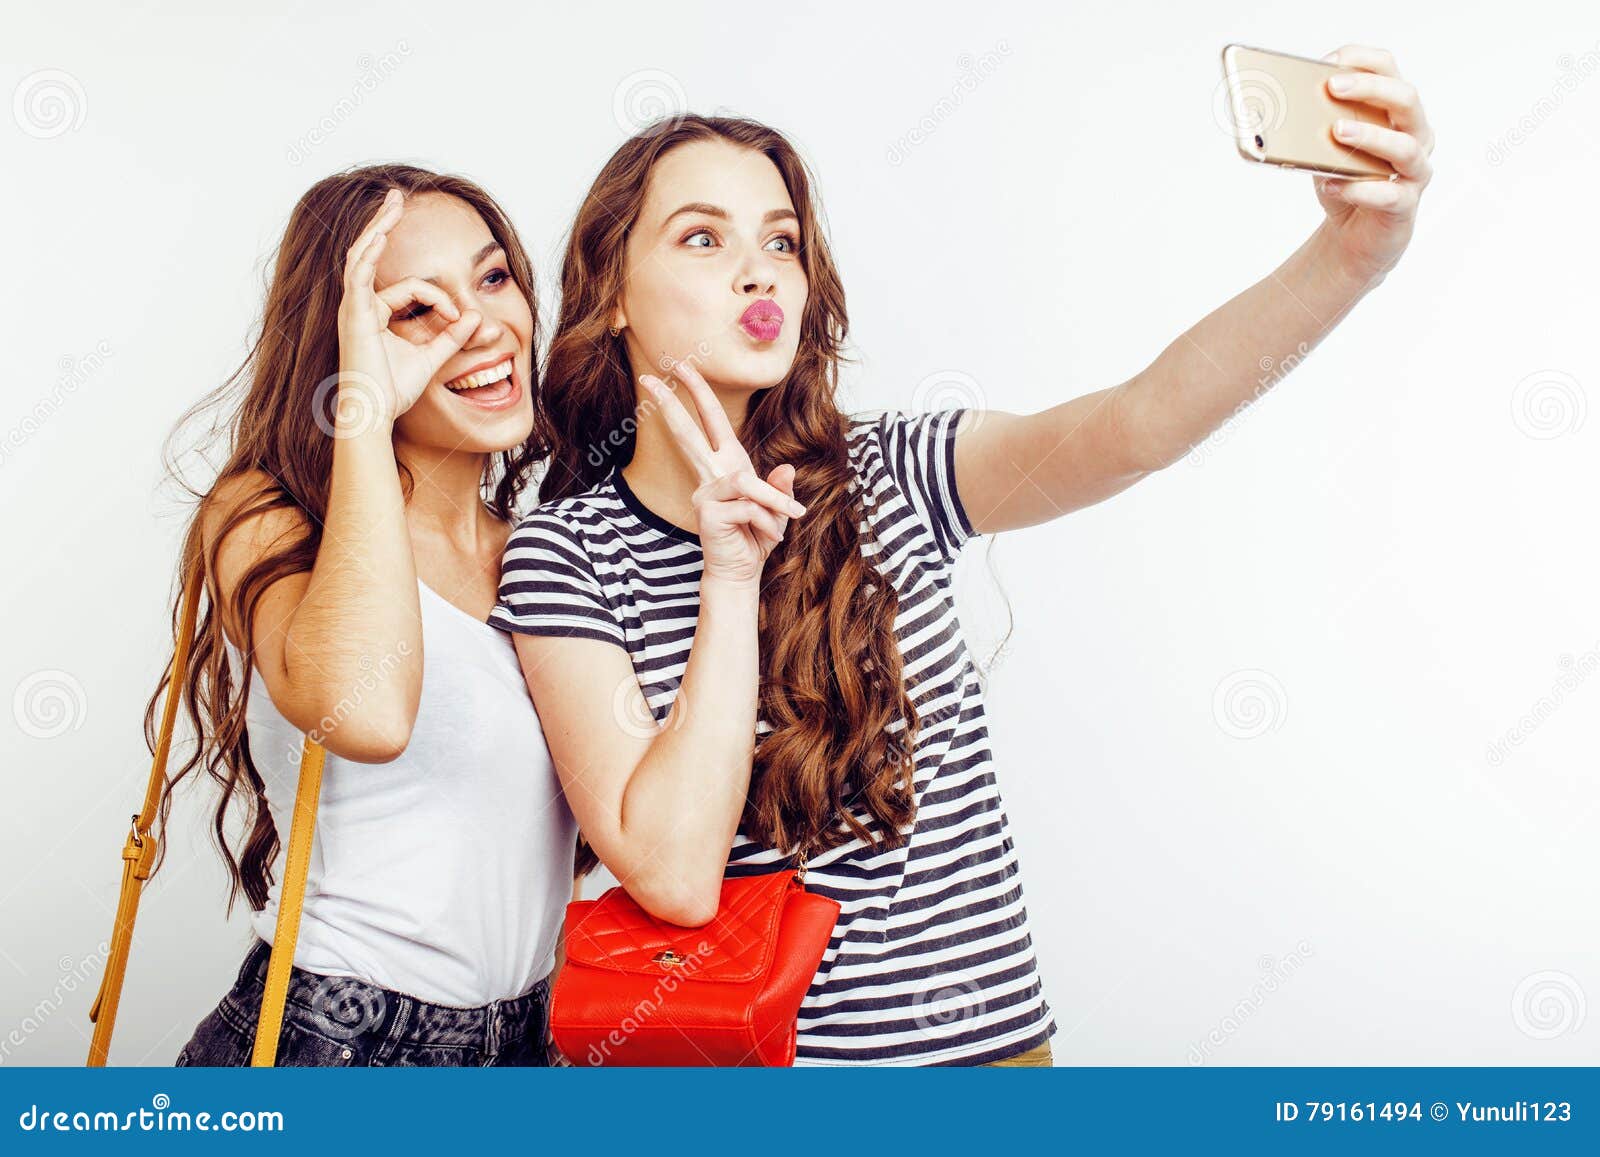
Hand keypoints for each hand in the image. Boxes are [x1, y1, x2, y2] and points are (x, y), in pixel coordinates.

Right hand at [335, 188, 482, 426]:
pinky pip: (359, 273)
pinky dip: (370, 252)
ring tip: (393, 201)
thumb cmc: (394, 391)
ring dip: (378, 226)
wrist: (373, 413)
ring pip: (364, 255)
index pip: (413, 290)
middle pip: (371, 254)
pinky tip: (382, 231)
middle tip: (398, 197)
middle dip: (385, 224)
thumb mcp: (431, 357)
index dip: (441, 300)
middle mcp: (360, 307)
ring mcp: (353, 308)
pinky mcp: (353, 314)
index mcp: (375, 315)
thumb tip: (475, 318)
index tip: (459, 320)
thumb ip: (452, 337)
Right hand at [638, 359, 806, 587]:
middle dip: (674, 401)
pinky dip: (768, 520)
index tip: (678, 366)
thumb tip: (785, 469)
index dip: (696, 392)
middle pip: (689, 430)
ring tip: (787, 521)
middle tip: (652, 373)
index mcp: (726, 463)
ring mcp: (705, 492)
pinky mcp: (707, 512)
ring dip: (773, 503)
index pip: (710, 421)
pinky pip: (749, 506)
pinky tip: (768, 534)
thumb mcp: (776, 508)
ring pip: (745, 482)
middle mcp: (710, 474)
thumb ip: (779, 488)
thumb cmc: (756, 537)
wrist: (742, 571)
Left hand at [1312, 45, 1434, 286]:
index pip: (1390, 70)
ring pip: (1405, 147)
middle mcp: (1415, 136)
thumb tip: (1286, 111)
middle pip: (1406, 99)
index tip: (1330, 61)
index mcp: (1396, 113)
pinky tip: (1333, 185)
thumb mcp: (1326, 150)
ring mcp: (1414, 171)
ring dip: (1369, 136)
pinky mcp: (1404, 206)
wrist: (1354, 236)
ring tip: (1336, 131)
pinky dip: (1359, 190)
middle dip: (1369, 88)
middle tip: (1332, 88)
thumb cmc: (1345, 182)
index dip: (1362, 61)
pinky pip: (1389, 195)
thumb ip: (1318, 129)